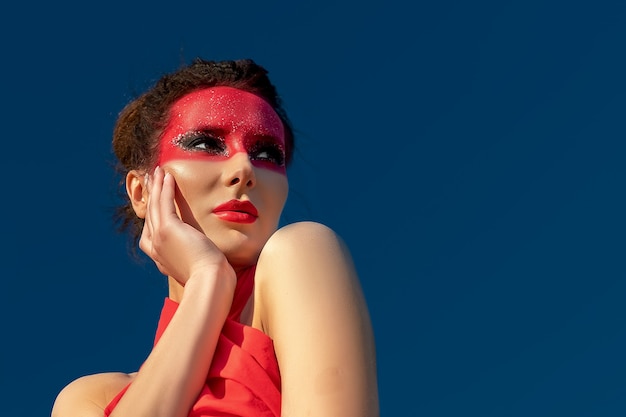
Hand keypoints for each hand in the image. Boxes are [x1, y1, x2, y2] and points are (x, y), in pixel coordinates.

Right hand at [139, 166, 233, 285]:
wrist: (210, 282)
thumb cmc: (211, 278)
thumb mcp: (198, 267)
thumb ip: (195, 259)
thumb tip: (205, 256)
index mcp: (160, 258)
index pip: (152, 230)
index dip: (154, 211)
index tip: (157, 199)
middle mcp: (155, 248)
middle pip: (151, 215)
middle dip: (151, 195)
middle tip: (151, 179)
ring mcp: (159, 239)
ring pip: (155, 206)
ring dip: (156, 186)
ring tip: (158, 171)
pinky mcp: (168, 229)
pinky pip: (164, 203)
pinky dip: (164, 188)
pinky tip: (167, 176)